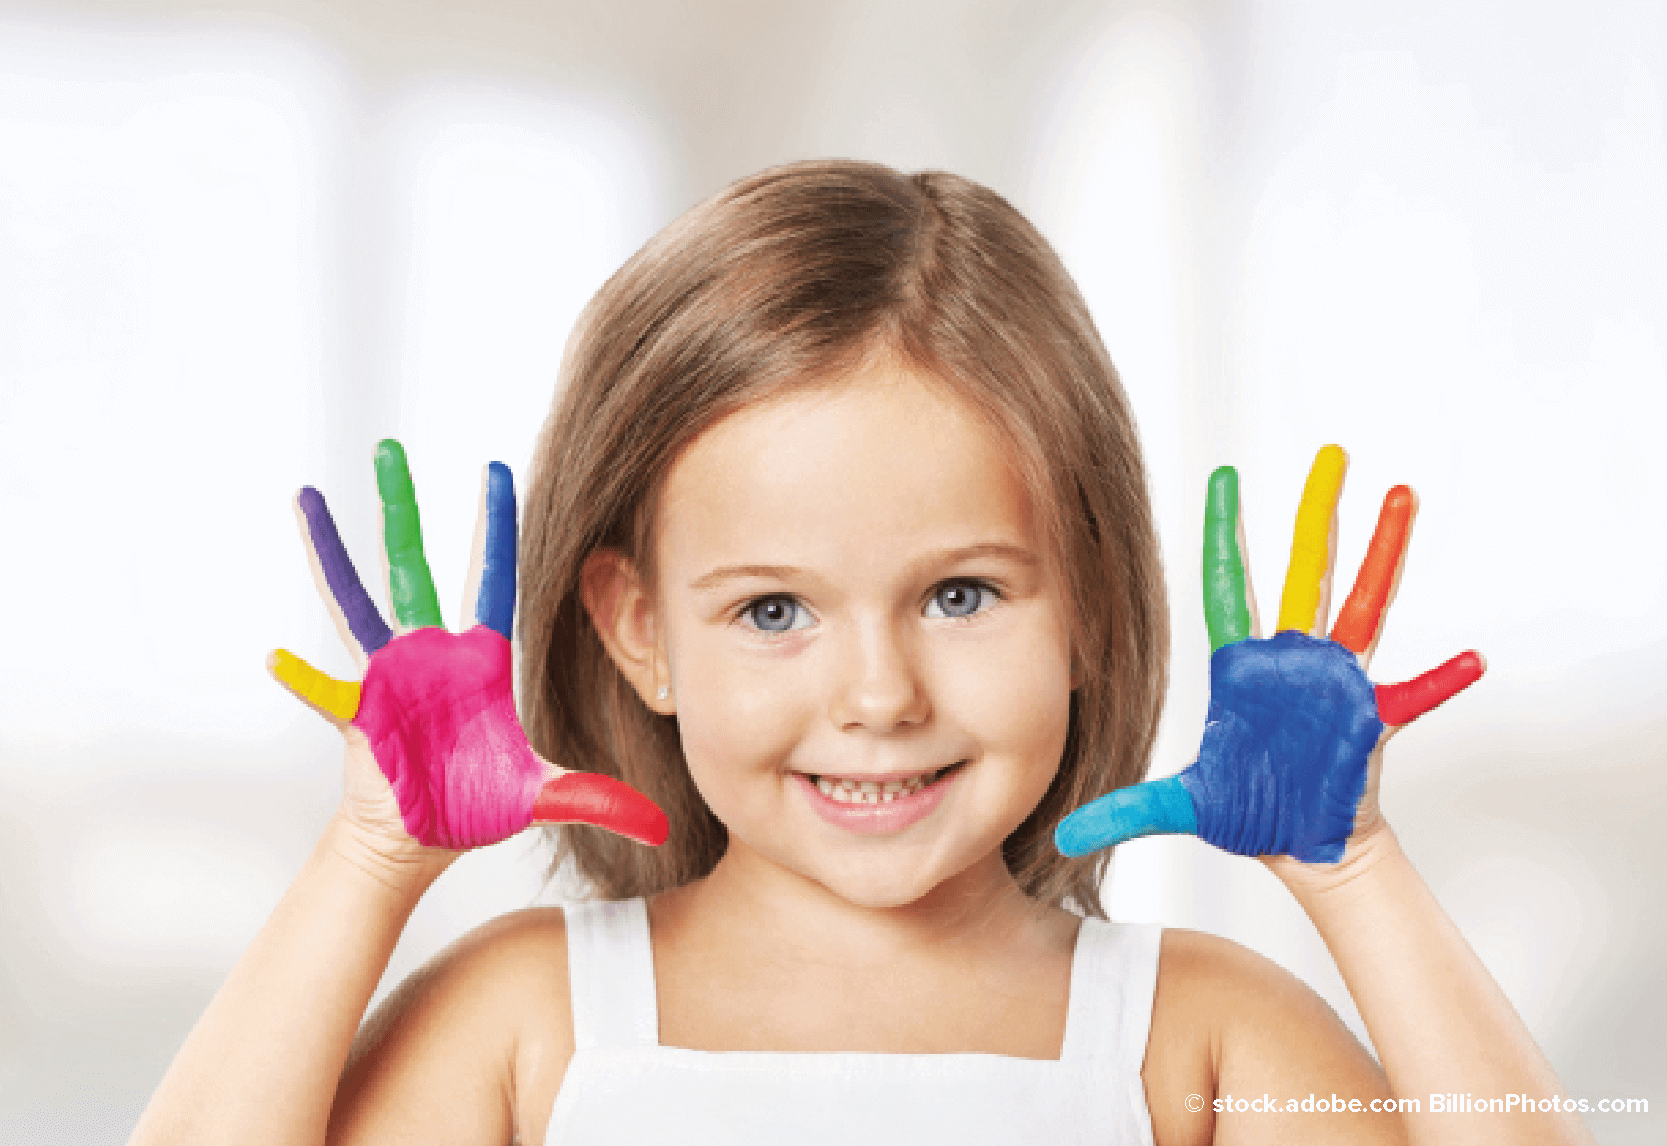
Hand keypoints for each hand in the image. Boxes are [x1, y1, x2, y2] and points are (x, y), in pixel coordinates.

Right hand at [268, 440, 668, 851]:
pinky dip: (303, 677)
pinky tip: (276, 655)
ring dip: (332, 553)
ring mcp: (387, 677)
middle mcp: (429, 654)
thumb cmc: (473, 807)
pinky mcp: (358, 714)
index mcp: (479, 660)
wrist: (420, 843)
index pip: (492, 577)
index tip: (495, 469)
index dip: (495, 526)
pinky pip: (325, 691)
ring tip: (306, 498)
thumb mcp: (544, 796)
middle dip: (402, 507)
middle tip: (389, 448)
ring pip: (356, 602)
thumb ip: (599, 800)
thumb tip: (659, 826)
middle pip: (413, 565)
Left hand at [1056, 446, 1481, 863]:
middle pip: (1304, 570)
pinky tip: (1471, 660)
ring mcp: (1337, 682)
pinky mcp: (1372, 717)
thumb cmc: (1251, 815)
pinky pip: (1413, 694)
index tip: (1224, 477)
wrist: (1302, 849)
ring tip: (1400, 498)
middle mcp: (1293, 660)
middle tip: (1331, 455)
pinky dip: (1440, 680)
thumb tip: (1062, 835)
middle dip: (1316, 512)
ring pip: (1363, 604)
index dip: (1225, 531)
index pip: (1228, 583)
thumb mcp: (1182, 807)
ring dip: (1382, 553)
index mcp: (1244, 668)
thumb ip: (1128, 812)